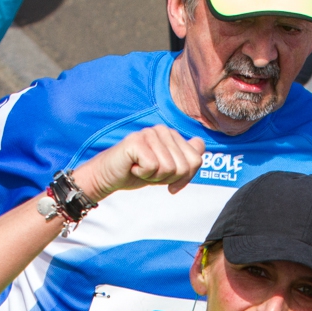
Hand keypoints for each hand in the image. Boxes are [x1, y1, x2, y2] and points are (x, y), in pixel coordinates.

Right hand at [72, 125, 204, 200]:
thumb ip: (187, 159)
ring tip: (142, 169)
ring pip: (170, 168)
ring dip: (155, 177)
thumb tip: (200, 144)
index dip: (184, 177)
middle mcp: (163, 130)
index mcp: (173, 135)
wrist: (110, 177)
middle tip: (151, 173)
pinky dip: (143, 174)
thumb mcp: (169, 170)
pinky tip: (134, 167)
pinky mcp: (136, 141)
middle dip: (168, 178)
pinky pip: (153, 167)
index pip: (196, 160)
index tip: (169, 179)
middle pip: (184, 167)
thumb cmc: (139, 172)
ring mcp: (149, 133)